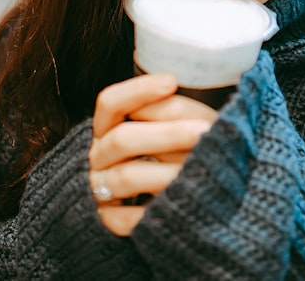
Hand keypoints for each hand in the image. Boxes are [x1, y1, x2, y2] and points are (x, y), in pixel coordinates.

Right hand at [89, 73, 217, 235]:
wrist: (160, 203)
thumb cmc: (172, 153)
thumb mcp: (170, 126)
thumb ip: (176, 112)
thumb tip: (193, 102)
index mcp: (108, 128)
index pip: (111, 103)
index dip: (138, 90)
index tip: (172, 81)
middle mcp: (99, 156)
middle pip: (122, 139)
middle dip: (166, 134)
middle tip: (204, 132)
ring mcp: (101, 190)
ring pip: (126, 177)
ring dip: (165, 172)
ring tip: (200, 170)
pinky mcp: (110, 222)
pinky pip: (126, 220)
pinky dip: (153, 212)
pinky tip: (181, 204)